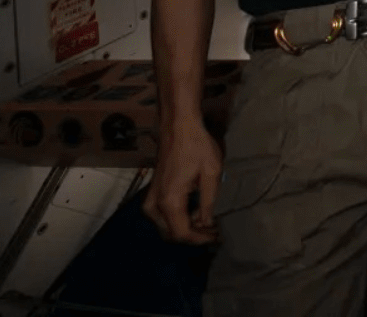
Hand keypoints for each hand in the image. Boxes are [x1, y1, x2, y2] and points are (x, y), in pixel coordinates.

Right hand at [144, 123, 222, 244]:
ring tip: (207, 221)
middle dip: (193, 235)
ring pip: (165, 227)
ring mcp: (150, 199)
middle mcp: (154, 205)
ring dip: (185, 228)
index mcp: (169, 201)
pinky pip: (162, 216)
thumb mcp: (211, 174)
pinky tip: (195, 211)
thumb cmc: (197, 147)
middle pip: (171, 234)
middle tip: (213, 231)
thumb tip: (206, 223)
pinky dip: (178, 218)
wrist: (178, 126)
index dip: (200, 239)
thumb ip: (208, 202)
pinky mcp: (152, 193)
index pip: (181, 233)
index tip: (217, 237)